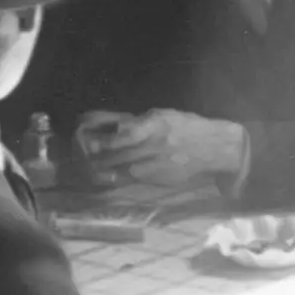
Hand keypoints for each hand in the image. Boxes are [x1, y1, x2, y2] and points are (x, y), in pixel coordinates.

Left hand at [79, 108, 245, 185]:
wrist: (214, 147)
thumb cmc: (185, 127)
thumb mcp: (163, 115)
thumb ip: (136, 122)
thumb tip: (107, 124)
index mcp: (156, 123)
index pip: (127, 132)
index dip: (107, 138)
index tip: (90, 139)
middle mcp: (155, 144)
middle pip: (120, 152)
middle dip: (97, 154)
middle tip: (80, 153)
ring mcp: (157, 163)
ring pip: (122, 167)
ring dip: (102, 167)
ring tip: (87, 166)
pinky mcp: (159, 178)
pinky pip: (132, 178)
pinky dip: (116, 177)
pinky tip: (105, 176)